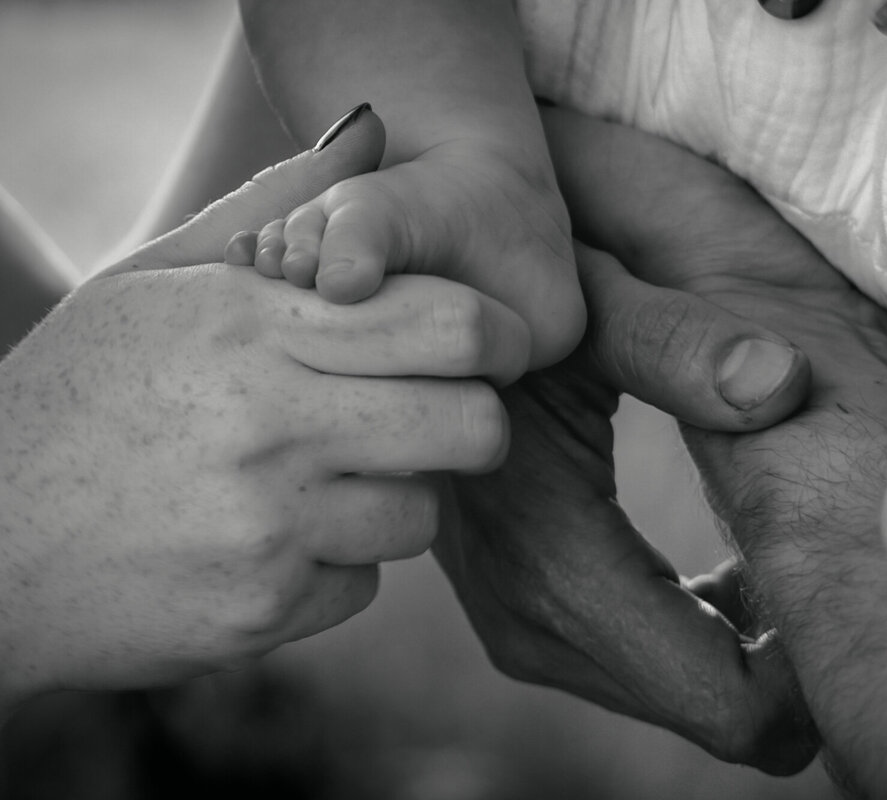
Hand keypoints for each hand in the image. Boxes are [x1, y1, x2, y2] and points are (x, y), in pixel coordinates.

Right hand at [0, 108, 527, 713]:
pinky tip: (270, 542)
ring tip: (324, 481)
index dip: (496, 336)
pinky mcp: (262, 608)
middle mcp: (273, 425)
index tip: (493, 348)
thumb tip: (366, 133)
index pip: (448, 323)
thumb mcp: (155, 280)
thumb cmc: (78, 395)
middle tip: (435, 418)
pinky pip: (362, 584)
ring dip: (394, 499)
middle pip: (474, 427)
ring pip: (423, 516)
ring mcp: (269, 526)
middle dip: (474, 421)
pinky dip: (333, 566)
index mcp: (254, 328)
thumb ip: (272, 208)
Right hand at [436, 250, 817, 774]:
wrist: (395, 348)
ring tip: (786, 566)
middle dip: (791, 665)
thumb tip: (783, 382)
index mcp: (555, 559)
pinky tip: (731, 579)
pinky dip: (706, 635)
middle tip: (839, 571)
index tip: (854, 586)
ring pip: (686, 697)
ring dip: (751, 649)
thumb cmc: (500, 312)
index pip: (727, 703)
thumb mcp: (583, 309)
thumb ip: (675, 342)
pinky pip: (649, 667)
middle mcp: (532, 623)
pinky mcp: (530, 624)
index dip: (812, 674)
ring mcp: (523, 631)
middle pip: (717, 715)